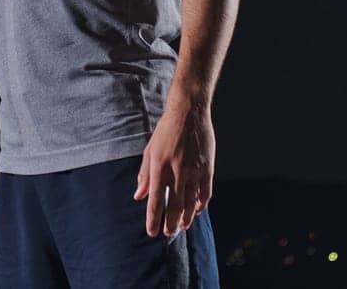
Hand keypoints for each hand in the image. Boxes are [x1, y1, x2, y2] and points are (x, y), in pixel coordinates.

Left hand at [132, 91, 214, 236]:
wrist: (189, 113)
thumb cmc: (166, 131)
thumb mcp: (150, 150)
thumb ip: (144, 175)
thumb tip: (138, 196)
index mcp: (159, 167)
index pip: (155, 200)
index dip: (153, 219)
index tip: (152, 232)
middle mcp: (176, 171)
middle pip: (174, 205)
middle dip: (171, 223)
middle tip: (168, 232)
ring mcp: (194, 170)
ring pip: (191, 202)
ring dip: (187, 217)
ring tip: (183, 226)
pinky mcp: (207, 168)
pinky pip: (205, 192)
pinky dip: (202, 204)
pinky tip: (198, 210)